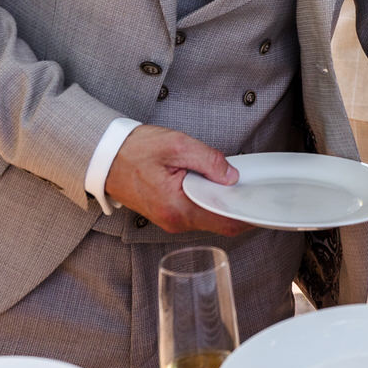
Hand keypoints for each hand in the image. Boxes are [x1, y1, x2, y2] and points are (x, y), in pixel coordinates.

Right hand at [103, 124, 252, 235]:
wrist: (104, 157)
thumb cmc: (134, 150)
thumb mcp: (176, 145)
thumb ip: (208, 161)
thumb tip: (232, 176)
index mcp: (178, 208)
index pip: (225, 221)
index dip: (248, 215)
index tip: (263, 204)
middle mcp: (175, 221)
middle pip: (219, 222)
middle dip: (238, 207)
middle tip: (254, 189)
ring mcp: (170, 220)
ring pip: (208, 218)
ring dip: (223, 203)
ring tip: (234, 183)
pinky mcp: (167, 213)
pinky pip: (196, 213)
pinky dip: (209, 202)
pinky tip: (215, 186)